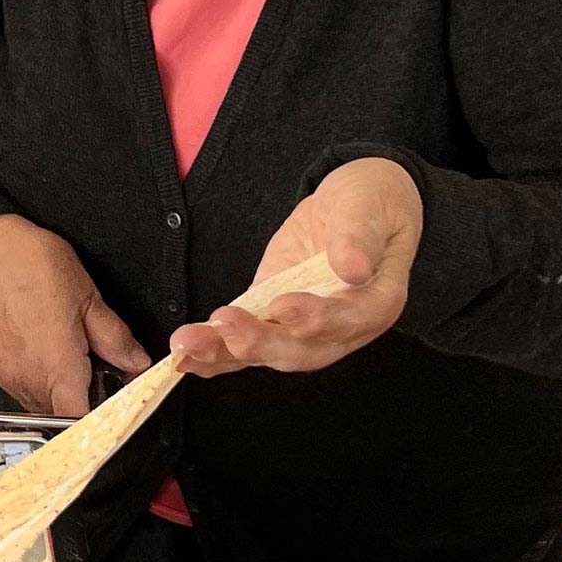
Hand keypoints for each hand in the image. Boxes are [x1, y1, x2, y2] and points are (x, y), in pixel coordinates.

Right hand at [0, 214, 149, 421]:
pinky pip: (31, 393)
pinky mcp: (2, 370)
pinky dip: (49, 384)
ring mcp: (12, 376)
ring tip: (81, 361)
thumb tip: (136, 361)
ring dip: (69, 394)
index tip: (121, 406)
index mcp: (55, 363)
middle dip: (91, 401)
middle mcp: (29, 377)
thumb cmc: (31, 265)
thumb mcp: (87, 296)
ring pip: (49, 407)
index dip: (104, 420)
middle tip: (110, 373)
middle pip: (67, 416)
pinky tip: (59, 358)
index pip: (81, 421)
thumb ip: (114, 337)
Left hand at [170, 157, 423, 377]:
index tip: (283, 306)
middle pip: (303, 350)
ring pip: (267, 352)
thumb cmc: (369, 205)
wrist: (354, 207)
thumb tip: (354, 268)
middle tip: (226, 326)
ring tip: (188, 347)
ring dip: (226, 353)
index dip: (317, 319)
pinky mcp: (272, 320)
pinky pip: (245, 345)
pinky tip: (185, 357)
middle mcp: (341, 327)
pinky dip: (216, 354)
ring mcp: (304, 329)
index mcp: (376, 302)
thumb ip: (359, 237)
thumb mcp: (366, 208)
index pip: (349, 321)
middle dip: (261, 343)